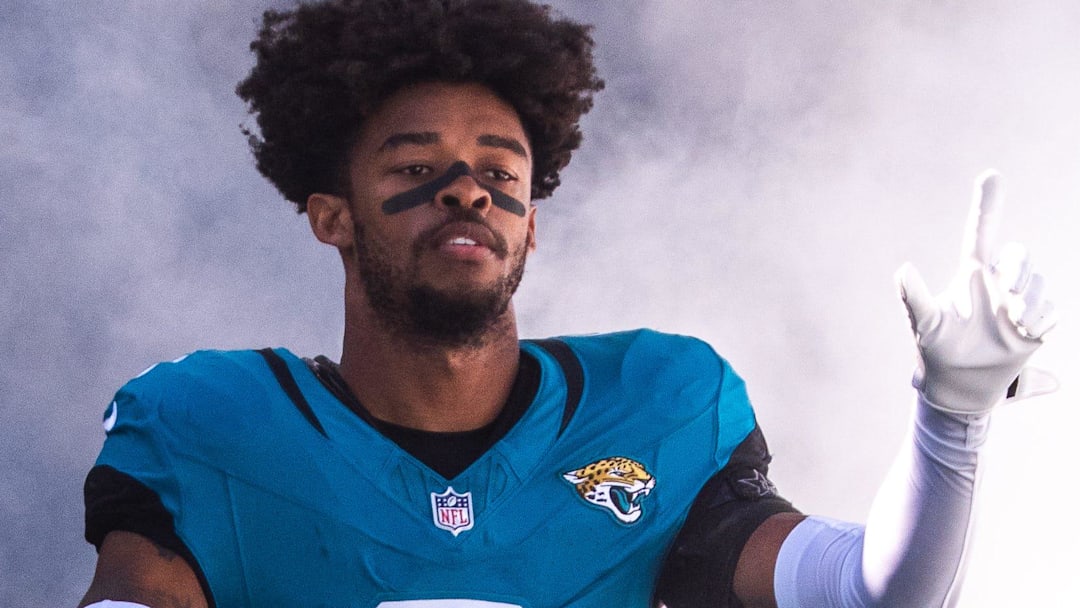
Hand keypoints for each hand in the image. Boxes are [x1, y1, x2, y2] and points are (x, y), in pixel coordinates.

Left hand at [895, 171, 1057, 413]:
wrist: (959, 384)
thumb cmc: (936, 350)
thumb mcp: (924, 324)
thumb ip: (914, 297)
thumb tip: (903, 269)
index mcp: (971, 274)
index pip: (980, 232)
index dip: (986, 204)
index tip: (991, 175)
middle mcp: (997, 282)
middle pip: (1019, 255)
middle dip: (1020, 266)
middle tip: (1010, 288)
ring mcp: (1019, 302)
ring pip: (1039, 284)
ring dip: (1031, 300)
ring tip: (1014, 320)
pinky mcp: (1036, 323)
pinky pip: (1052, 311)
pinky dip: (1042, 319)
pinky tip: (1025, 332)